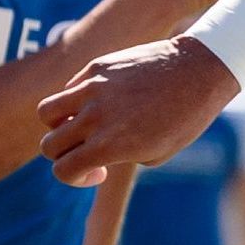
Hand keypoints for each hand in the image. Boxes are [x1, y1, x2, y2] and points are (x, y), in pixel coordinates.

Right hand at [39, 37, 239, 187]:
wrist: (198, 70)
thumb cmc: (185, 118)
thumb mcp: (156, 152)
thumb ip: (119, 155)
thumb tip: (92, 150)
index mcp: (111, 145)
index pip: (63, 171)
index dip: (75, 178)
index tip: (98, 171)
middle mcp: (96, 117)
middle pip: (49, 145)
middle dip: (64, 154)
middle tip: (89, 151)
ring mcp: (92, 89)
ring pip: (46, 113)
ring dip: (58, 125)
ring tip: (81, 124)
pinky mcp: (96, 67)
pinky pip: (69, 88)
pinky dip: (75, 100)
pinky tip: (102, 101)